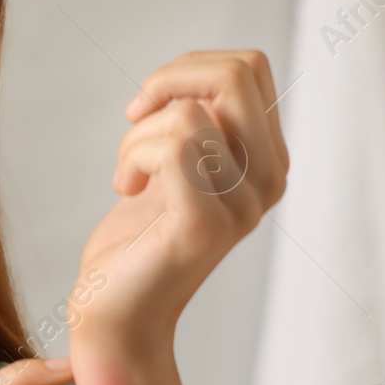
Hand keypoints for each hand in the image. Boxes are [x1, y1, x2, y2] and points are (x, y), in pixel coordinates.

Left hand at [76, 50, 289, 352]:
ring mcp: (242, 204)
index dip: (187, 70)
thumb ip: (198, 123)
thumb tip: (193, 75)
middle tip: (134, 121)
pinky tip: (125, 189)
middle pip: (236, 73)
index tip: (148, 110)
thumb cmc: (133, 243)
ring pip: (189, 112)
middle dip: (168, 80)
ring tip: (127, 176)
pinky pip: (173, 145)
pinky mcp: (205, 223)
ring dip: (136, 136)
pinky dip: (131, 157)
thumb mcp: (172, 168)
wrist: (116, 316)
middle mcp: (268, 181)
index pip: (248, 68)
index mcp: (268, 161)